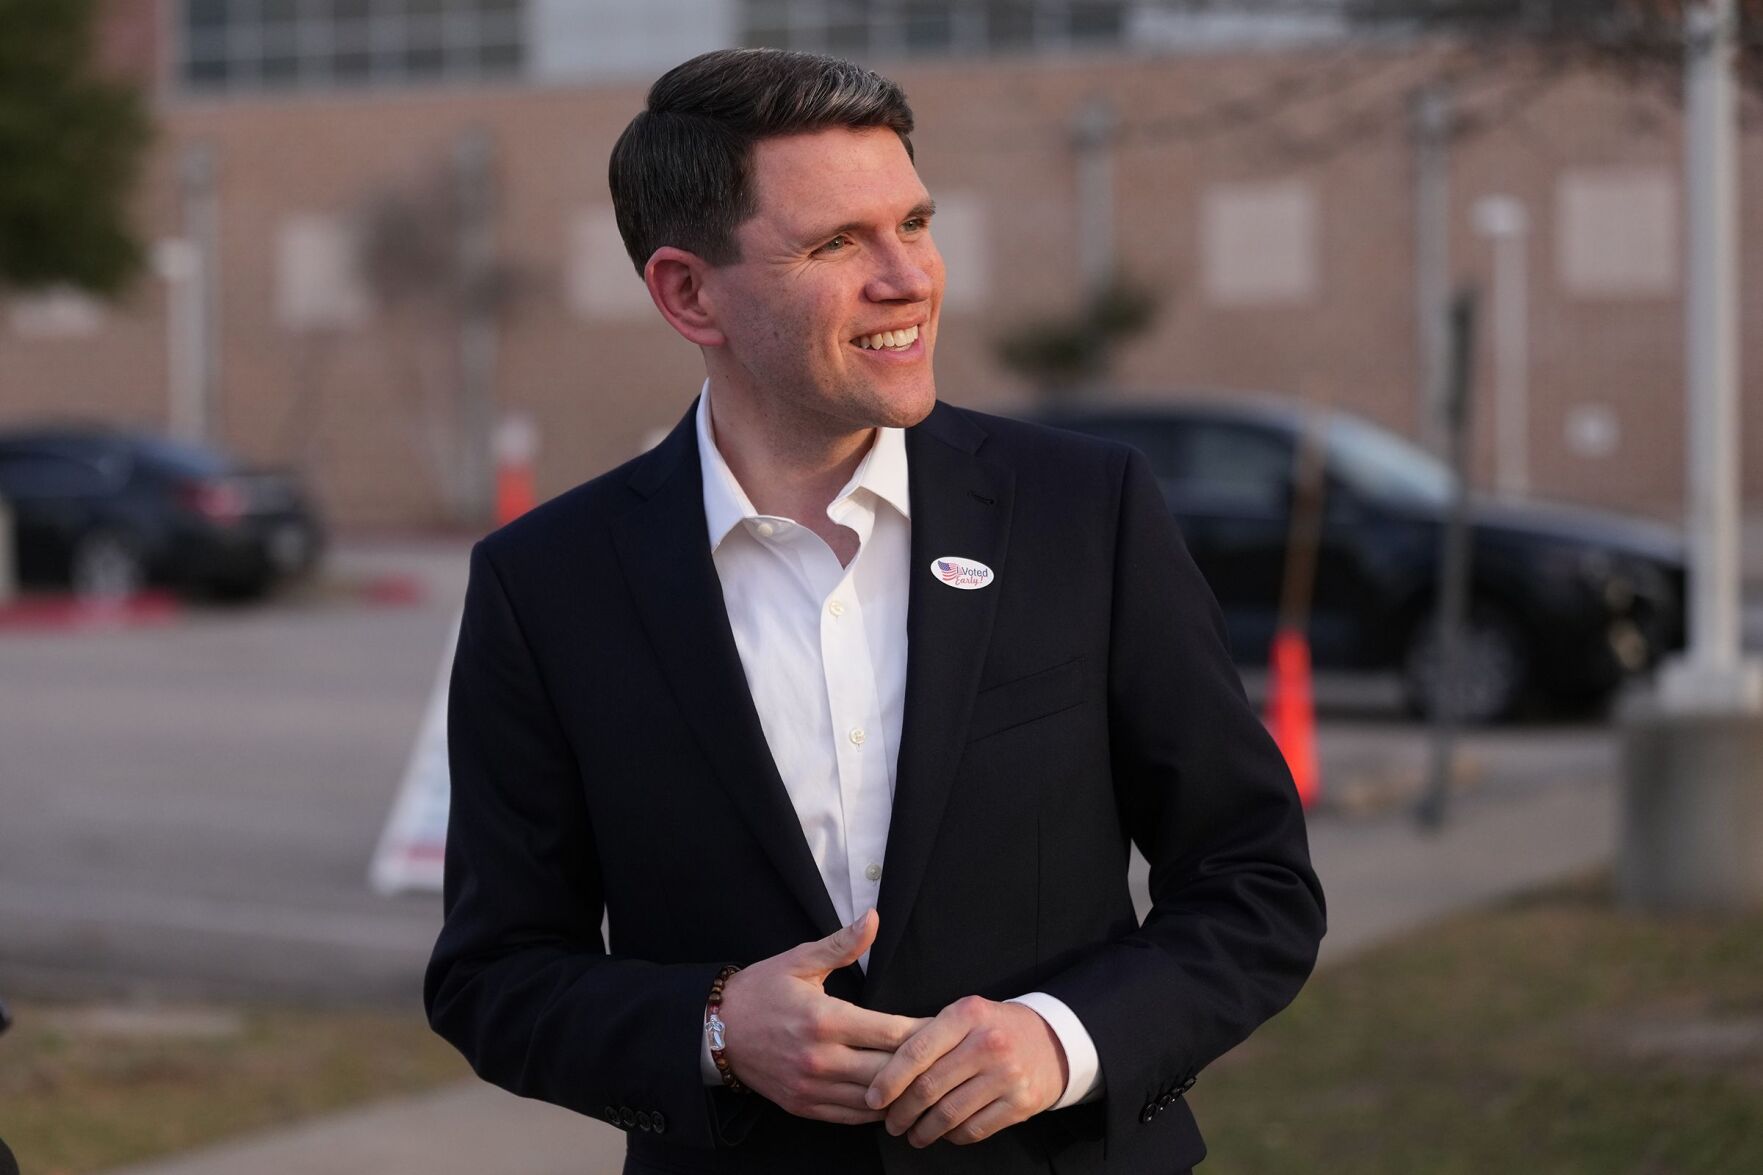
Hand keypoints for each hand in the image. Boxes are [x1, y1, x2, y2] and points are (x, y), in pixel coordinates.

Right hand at [719, 910, 928, 1124]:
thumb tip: (874, 919)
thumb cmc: (760, 990)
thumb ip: (842, 944)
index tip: (945, 1028)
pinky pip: (852, 1117)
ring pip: (873, 1100)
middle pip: (888, 1071)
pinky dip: (876, 1110)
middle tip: (946, 1056)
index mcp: (823, 1019)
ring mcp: (810, 1088)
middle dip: (921, 1065)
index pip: (889, 1033)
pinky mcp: (803, 1106)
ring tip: (926, 1080)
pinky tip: (893, 1098)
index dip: (923, 1033)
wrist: (714, 1029)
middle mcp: (819, 1059)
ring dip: (902, 1092)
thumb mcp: (799, 961)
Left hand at [865, 996, 1067, 1146]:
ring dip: (924, 1131)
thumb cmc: (994, 1028)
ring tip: (913, 1134)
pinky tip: (944, 1134)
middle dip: (902, 1112)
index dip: (889, 1080)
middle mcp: (989, 1043)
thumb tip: (880, 1069)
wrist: (1052, 1042)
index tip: (873, 1098)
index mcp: (967, 1015)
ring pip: (949, 1114)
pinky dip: (952, 1137)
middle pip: (929, 1087)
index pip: (916, 1051)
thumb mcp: (965, 1016)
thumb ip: (928, 1035)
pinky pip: (974, 1130)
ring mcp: (1008, 1075)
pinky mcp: (1021, 1104)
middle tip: (891, 1123)